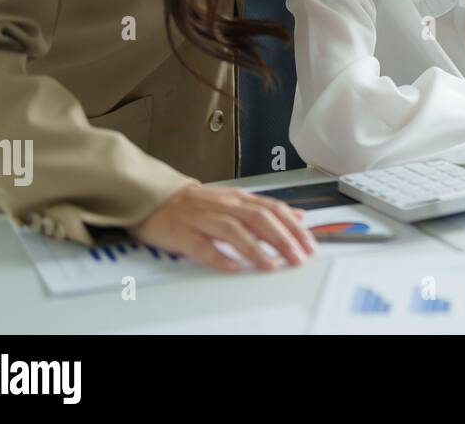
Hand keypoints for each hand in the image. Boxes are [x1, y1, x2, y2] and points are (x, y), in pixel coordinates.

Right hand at [127, 183, 316, 273]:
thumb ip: (266, 209)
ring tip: (271, 265)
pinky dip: (219, 256)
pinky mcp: (183, 233)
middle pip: (259, 219)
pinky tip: (233, 267)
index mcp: (239, 198)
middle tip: (298, 258)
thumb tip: (298, 216)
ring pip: (233, 231)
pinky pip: (202, 245)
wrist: (155, 197)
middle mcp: (224, 206)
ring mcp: (203, 219)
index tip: (309, 244)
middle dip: (282, 239)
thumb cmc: (198, 203)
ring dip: (255, 249)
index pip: (273, 209)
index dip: (293, 227)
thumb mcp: (236, 200)